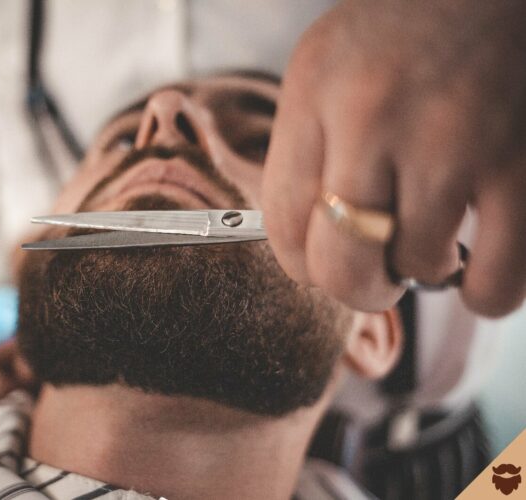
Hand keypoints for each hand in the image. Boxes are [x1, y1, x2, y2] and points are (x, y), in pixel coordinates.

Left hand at [263, 0, 525, 316]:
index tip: (322, 262)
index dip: (301, 263)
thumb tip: (307, 247)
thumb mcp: (328, 69)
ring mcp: (453, 139)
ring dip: (424, 268)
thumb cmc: (405, 34)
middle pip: (339, 263)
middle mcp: (374, 115)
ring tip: (435, 232)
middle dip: (357, 287)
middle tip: (376, 274)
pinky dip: (486, 291)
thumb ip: (308, 150)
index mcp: (316, 90)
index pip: (282, 221)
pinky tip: (482, 258)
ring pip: (418, 268)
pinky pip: (498, 282)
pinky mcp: (524, 164)